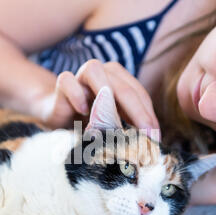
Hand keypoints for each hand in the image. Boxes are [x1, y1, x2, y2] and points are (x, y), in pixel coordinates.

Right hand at [41, 60, 159, 134]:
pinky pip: (67, 80)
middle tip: (146, 136)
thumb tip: (152, 144)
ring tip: (114, 123)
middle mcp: (103, 72)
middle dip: (137, 112)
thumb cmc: (90, 123)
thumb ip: (130, 129)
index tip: (155, 138)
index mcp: (119, 79)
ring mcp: (81, 75)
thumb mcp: (113, 127)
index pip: (139, 94)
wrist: (60, 117)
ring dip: (107, 96)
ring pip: (94, 70)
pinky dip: (76, 94)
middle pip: (123, 86)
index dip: (149, 116)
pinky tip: (83, 111)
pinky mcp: (62, 84)